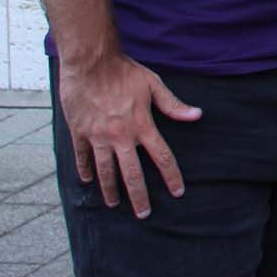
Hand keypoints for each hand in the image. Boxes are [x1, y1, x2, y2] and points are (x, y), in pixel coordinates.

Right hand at [58, 53, 200, 217]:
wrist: (90, 62)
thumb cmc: (124, 71)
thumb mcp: (153, 85)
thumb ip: (173, 104)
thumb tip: (197, 115)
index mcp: (142, 126)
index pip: (162, 157)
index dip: (171, 176)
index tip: (177, 192)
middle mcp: (120, 136)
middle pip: (131, 174)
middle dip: (139, 197)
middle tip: (144, 214)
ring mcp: (97, 136)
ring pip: (105, 171)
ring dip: (110, 189)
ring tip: (114, 204)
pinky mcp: (79, 132)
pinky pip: (82, 156)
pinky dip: (85, 170)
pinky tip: (87, 181)